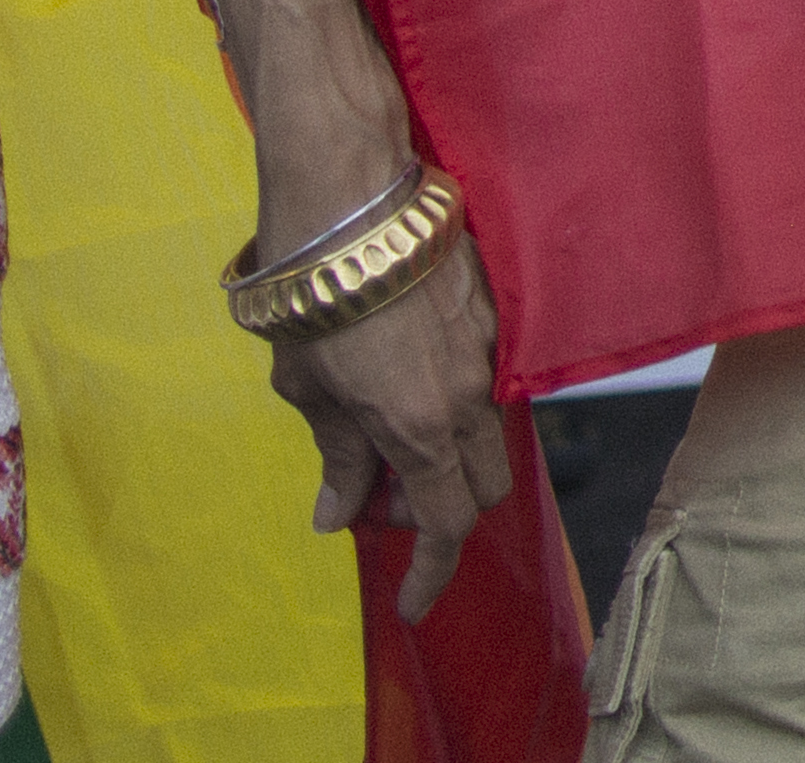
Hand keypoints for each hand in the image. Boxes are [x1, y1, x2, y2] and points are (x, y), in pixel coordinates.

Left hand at [261, 227, 508, 620]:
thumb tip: (339, 513)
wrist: (356, 201)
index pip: (443, 524)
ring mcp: (489, 354)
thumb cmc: (315, 298)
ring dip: (449, 461)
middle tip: (385, 511)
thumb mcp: (308, 390)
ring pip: (488, 436)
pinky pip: (489, 387)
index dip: (429, 573)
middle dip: (441, 516)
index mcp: (419, 427)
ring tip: (389, 447)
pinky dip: (457, 412)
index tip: (410, 603)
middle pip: (482, 487)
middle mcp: (469, 398)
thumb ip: (337, 455)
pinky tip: (411, 389)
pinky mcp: (495, 315)